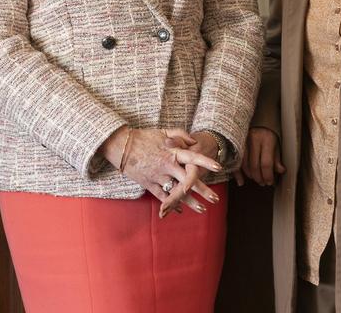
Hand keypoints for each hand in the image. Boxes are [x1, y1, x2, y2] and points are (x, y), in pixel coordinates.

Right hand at [99, 127, 221, 216]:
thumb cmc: (144, 137)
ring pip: (177, 192)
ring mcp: (158, 176)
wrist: (122, 146)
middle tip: (215, 199)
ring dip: (190, 202)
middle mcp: (168, 165)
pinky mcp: (149, 184)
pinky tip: (180, 210)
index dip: (206, 162)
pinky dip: (172, 204)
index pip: (193, 157)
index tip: (218, 167)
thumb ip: (181, 135)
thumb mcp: (164, 131)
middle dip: (203, 191)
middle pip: (189, 180)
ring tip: (202, 209)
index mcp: (173, 152)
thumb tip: (194, 142)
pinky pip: (163, 197)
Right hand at [239, 127, 284, 185]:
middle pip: (255, 165)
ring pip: (244, 164)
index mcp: (266, 138)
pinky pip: (235, 161)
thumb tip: (281, 171)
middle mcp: (254, 139)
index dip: (268, 175)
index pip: (266, 163)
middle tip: (263, 183)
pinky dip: (237, 173)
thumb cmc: (268, 132)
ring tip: (256, 179)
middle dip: (259, 178)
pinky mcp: (235, 143)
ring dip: (250, 176)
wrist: (258, 118)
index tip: (270, 181)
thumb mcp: (276, 143)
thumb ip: (276, 158)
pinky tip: (241, 181)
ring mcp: (243, 140)